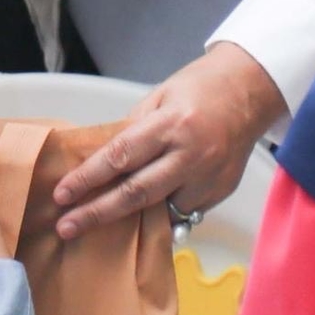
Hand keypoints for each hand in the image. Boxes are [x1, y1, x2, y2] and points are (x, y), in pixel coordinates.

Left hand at [54, 42, 280, 239]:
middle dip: (97, 212)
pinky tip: (148, 208)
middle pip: (136, 193)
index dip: (88, 178)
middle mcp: (190, 154)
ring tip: (100, 222)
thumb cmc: (200, 88)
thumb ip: (133, 129)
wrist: (251, 91)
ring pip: (161, 209)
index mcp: (171, 124)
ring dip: (130, 217)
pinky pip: (185, 209)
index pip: (120, 157)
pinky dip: (164, 211)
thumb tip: (103, 160)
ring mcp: (208, 177)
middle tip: (67, 226)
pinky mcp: (221, 191)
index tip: (62, 195)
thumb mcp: (159, 96)